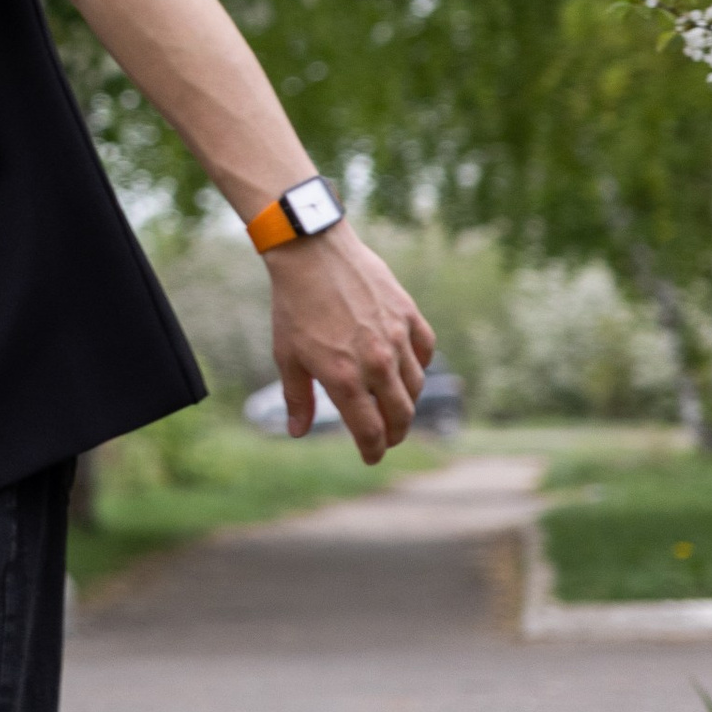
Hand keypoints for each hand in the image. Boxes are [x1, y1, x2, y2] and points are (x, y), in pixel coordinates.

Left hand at [269, 224, 435, 459]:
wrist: (312, 254)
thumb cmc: (293, 306)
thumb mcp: (287, 356)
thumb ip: (297, 398)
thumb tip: (298, 432)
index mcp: (345, 378)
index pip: (370, 430)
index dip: (372, 450)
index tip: (371, 457)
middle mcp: (377, 363)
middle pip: (400, 414)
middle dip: (395, 433)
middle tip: (388, 438)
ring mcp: (396, 337)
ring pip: (416, 386)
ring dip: (408, 402)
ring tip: (396, 407)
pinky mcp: (408, 314)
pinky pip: (425, 350)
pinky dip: (420, 365)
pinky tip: (408, 369)